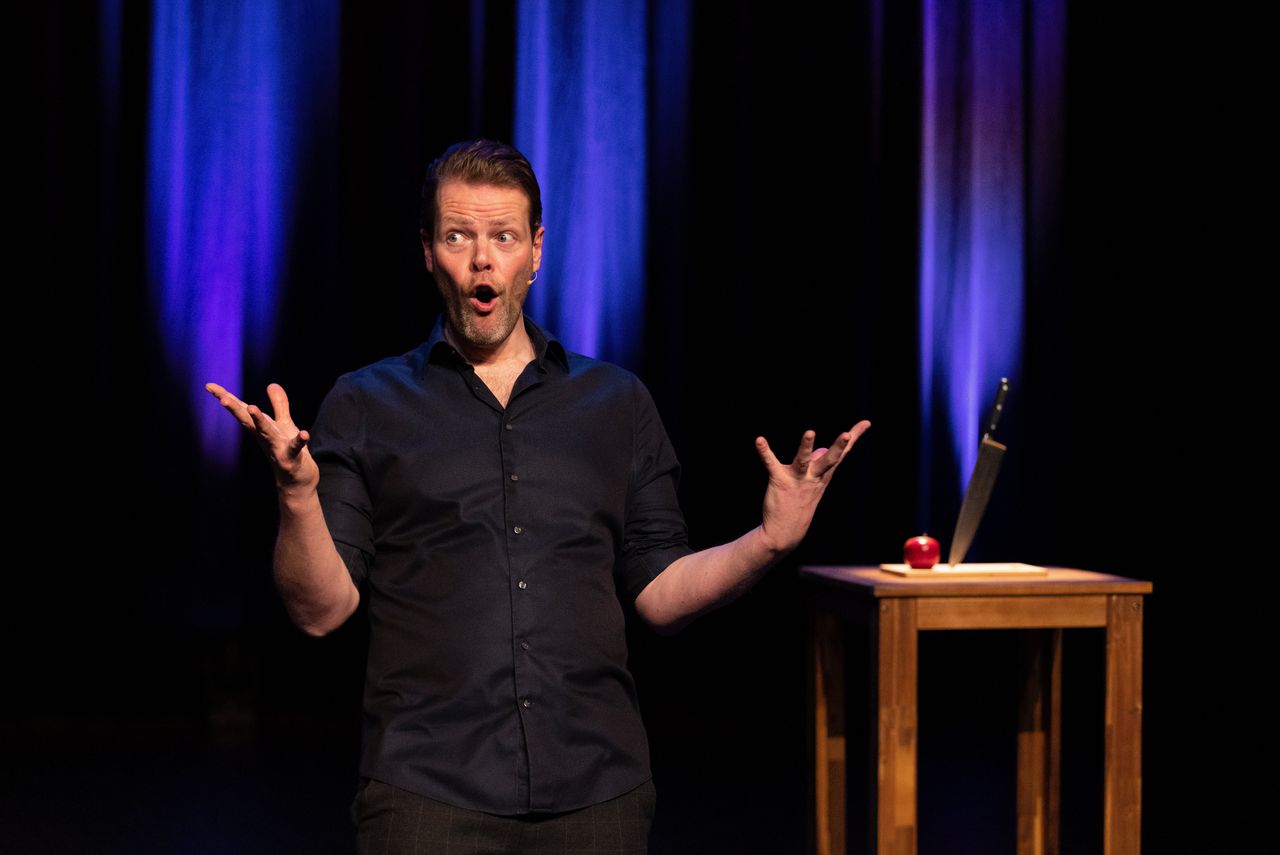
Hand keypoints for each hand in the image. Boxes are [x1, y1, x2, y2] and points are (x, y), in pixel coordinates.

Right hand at [205, 382, 317, 492]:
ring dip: (259, 421)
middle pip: (247, 421)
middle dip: (235, 409)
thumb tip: (271, 384)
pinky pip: (295, 448)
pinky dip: (299, 441)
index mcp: (260, 428)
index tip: (208, 385)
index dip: (225, 397)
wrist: (296, 480)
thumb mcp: (283, 424)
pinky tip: (304, 433)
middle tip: (222, 398)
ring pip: (266, 433)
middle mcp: (264, 437)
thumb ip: (279, 404)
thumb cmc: (286, 450)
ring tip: (252, 407)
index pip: (241, 410)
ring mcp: (276, 448)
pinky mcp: (291, 458)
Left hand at [755, 421, 870, 554]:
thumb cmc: (800, 504)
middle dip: (839, 448)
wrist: (786, 532)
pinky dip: (765, 451)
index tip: (866, 422)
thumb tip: (820, 449)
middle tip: (847, 435)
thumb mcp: (813, 484)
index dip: (854, 437)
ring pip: (804, 461)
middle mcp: (813, 477)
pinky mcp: (779, 480)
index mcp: (823, 475)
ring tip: (810, 432)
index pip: (841, 453)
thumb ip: (818, 466)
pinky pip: (771, 463)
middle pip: (829, 460)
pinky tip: (759, 440)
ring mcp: (797, 480)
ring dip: (806, 447)